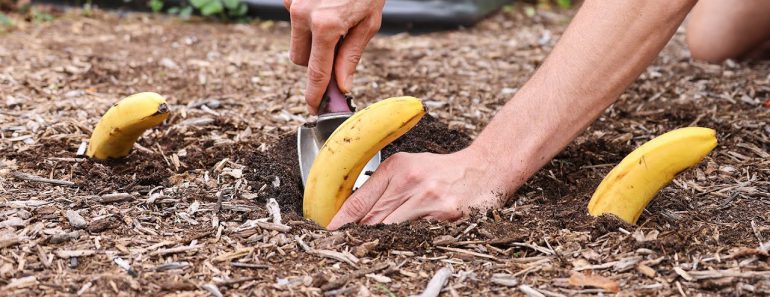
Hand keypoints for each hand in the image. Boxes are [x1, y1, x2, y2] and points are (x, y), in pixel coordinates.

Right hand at [284, 0, 384, 113]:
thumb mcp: (368, 22)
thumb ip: (351, 56)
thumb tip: (342, 85)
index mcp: (326, 26)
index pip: (316, 72)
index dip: (315, 94)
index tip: (313, 108)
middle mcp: (303, 14)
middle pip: (299, 58)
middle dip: (314, 60)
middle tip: (336, 46)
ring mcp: (292, 2)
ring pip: (295, 38)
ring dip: (310, 37)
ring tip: (334, 16)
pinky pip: (294, 15)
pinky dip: (307, 16)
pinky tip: (324, 3)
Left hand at [326, 148, 515, 229]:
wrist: (484, 168)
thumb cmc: (441, 171)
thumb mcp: (408, 167)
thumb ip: (381, 186)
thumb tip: (350, 211)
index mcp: (398, 168)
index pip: (361, 199)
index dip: (342, 220)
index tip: (328, 232)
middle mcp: (411, 182)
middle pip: (373, 220)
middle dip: (357, 234)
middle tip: (344, 245)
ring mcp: (429, 200)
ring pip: (391, 231)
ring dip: (379, 242)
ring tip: (369, 248)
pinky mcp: (446, 216)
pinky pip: (416, 237)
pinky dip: (405, 243)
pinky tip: (399, 247)